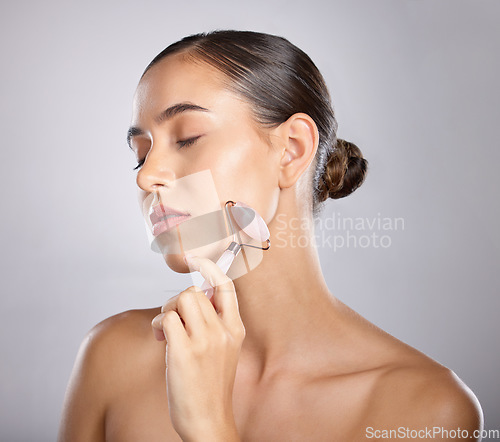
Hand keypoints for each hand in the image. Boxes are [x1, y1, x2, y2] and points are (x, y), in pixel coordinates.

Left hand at [151, 254, 244, 440]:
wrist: (208, 419)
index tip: (198, 258)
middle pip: (195, 291)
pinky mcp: (185, 351)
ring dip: (168, 308)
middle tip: (173, 318)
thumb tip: (196, 295)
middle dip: (178, 299)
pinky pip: (167, 317)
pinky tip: (160, 337)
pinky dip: (159, 323)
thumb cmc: (210, 384)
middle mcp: (223, 330)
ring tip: (165, 328)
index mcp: (235, 328)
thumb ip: (214, 322)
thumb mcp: (224, 349)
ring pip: (182, 298)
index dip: (211, 267)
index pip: (226, 286)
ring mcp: (205, 340)